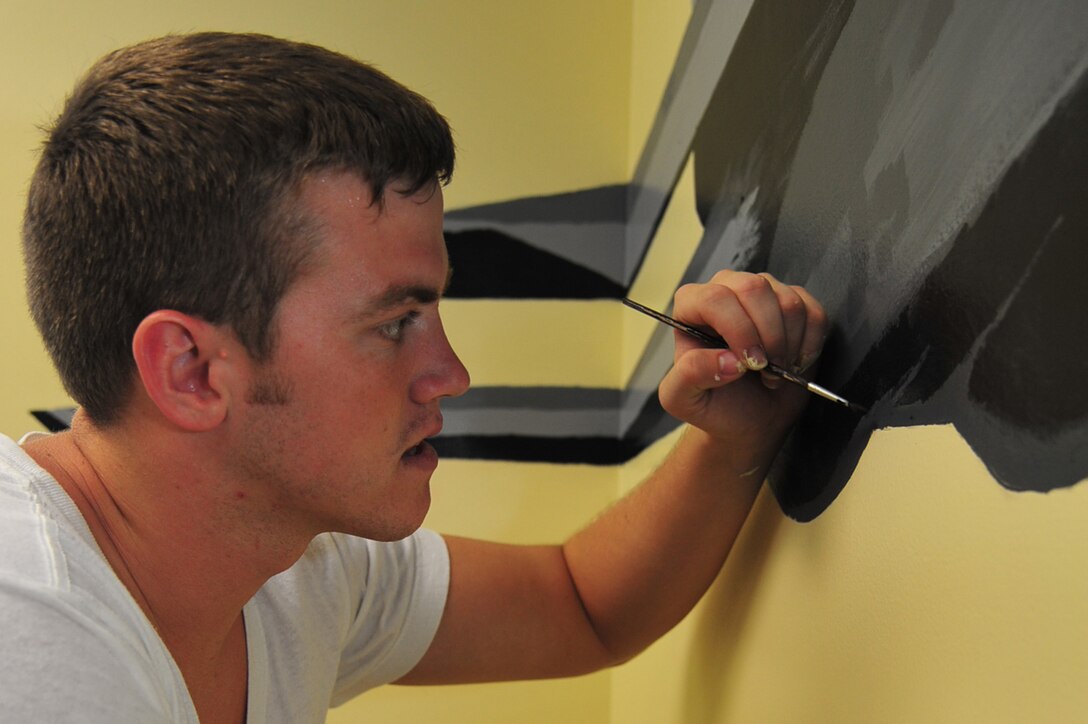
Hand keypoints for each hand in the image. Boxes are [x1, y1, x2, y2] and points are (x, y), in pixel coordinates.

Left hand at [657, 270, 827, 469]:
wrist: (750, 416)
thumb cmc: (715, 403)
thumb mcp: (685, 399)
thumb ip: (691, 375)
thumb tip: (728, 359)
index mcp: (691, 306)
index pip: (714, 298)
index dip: (738, 330)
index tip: (750, 364)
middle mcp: (727, 289)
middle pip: (754, 288)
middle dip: (768, 336)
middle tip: (767, 371)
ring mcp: (764, 292)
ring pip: (788, 301)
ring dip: (789, 345)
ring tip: (776, 371)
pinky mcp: (796, 303)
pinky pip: (814, 312)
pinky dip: (810, 344)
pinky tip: (795, 362)